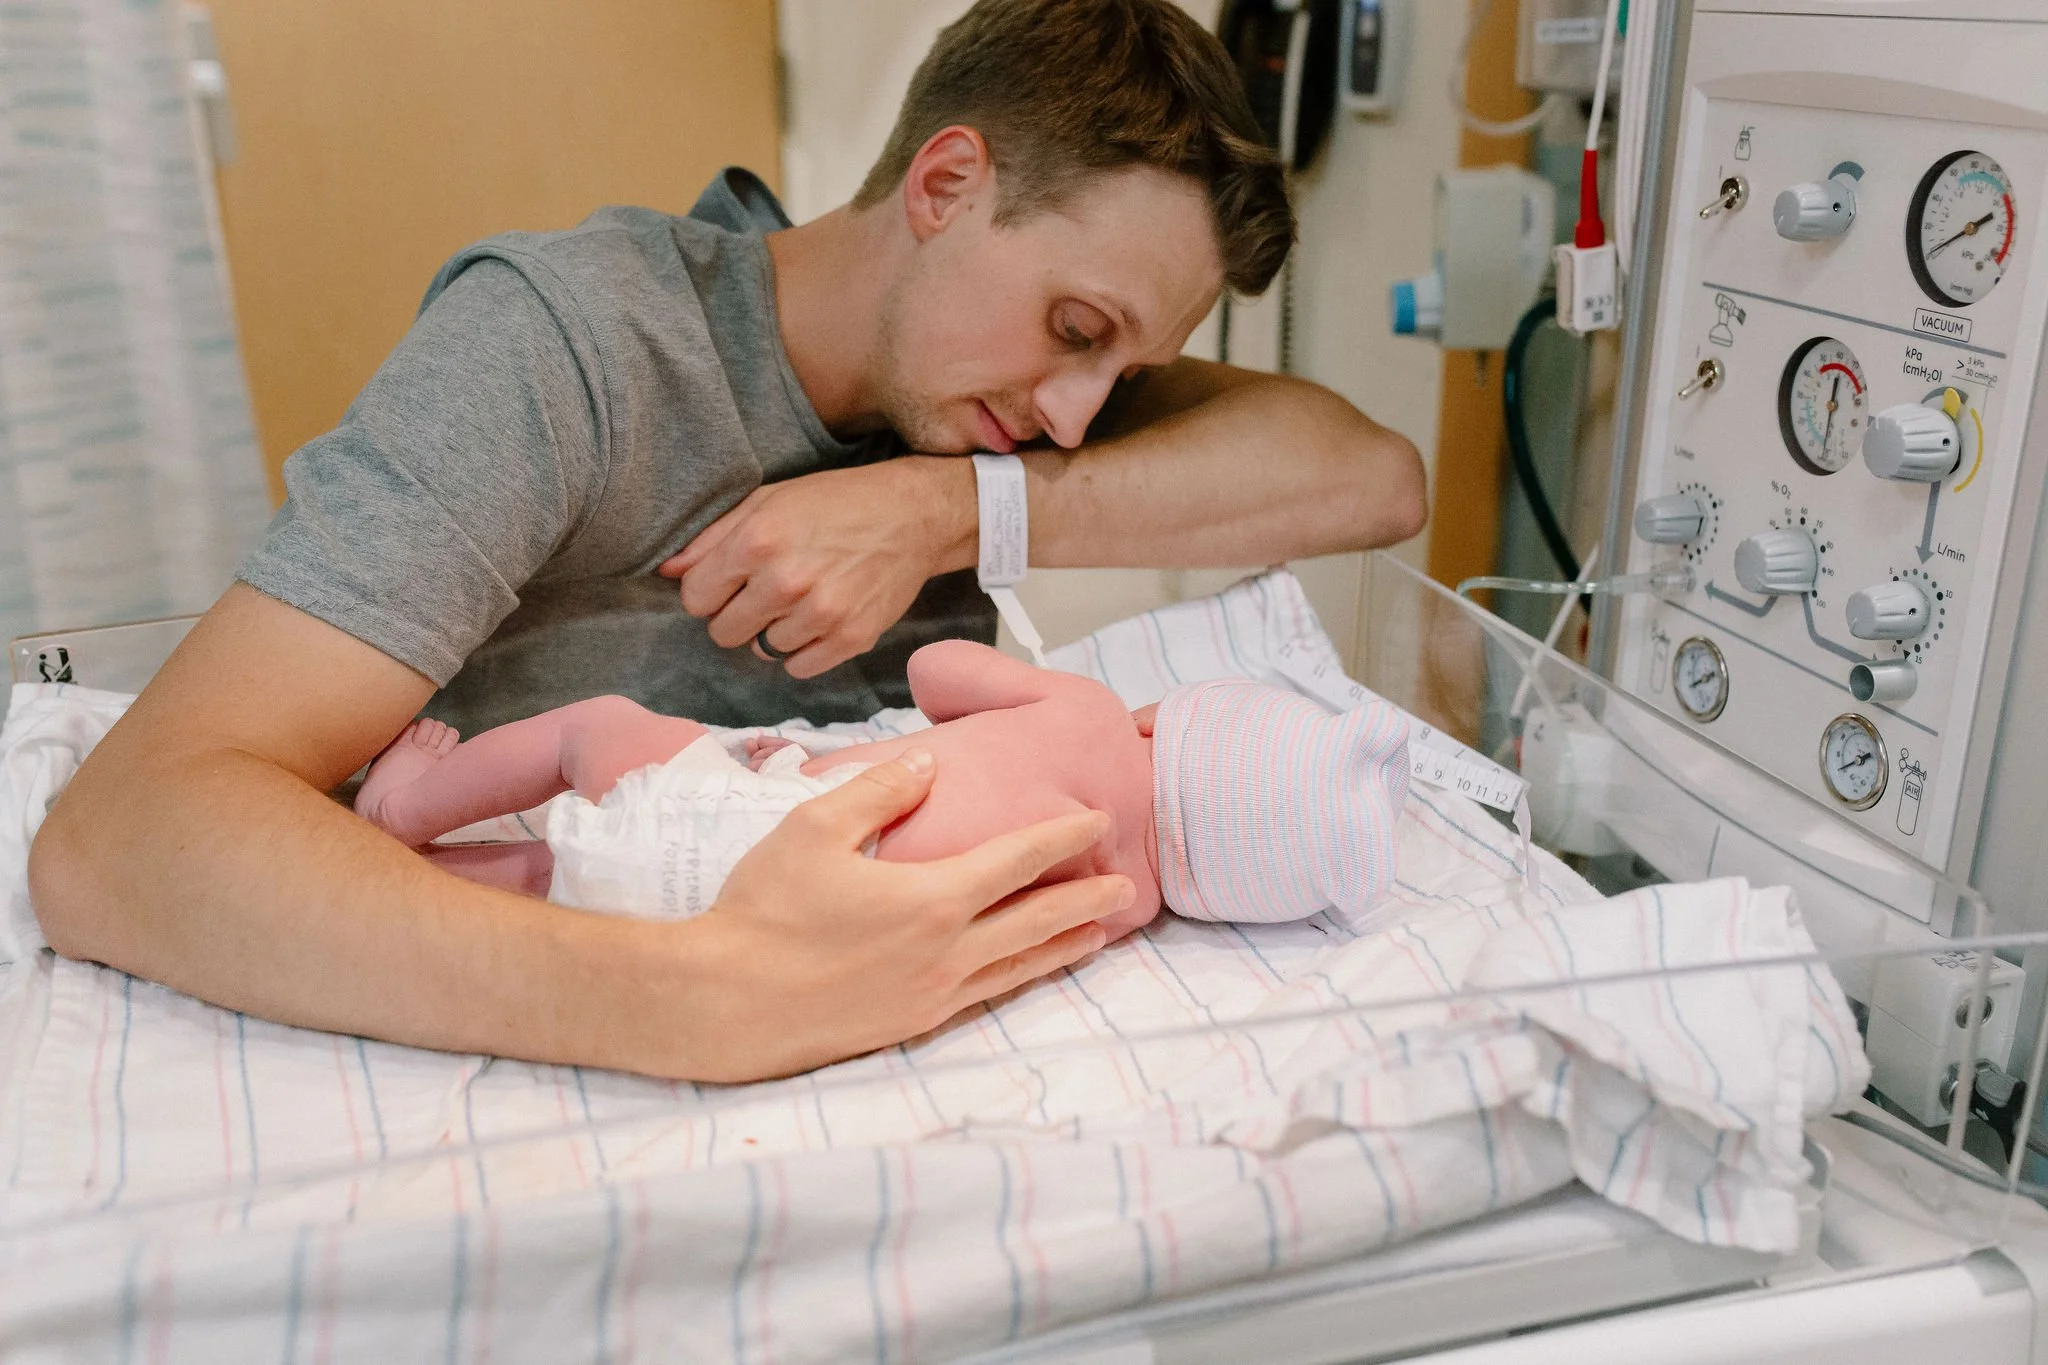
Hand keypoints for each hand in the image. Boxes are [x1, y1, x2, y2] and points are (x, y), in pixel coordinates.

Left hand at [660, 458, 973, 678]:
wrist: (912, 515)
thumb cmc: (835, 502)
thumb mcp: (769, 501)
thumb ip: (713, 536)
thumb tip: (668, 571)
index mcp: (758, 541)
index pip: (695, 598)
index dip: (708, 591)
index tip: (729, 581)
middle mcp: (786, 581)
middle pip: (723, 632)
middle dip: (735, 615)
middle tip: (764, 593)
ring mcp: (821, 614)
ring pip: (762, 650)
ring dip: (773, 630)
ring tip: (800, 599)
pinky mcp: (851, 638)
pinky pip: (798, 667)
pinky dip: (802, 650)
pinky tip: (818, 619)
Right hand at [671, 750, 1128, 1080]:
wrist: (723, 1001)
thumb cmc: (763, 908)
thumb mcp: (813, 828)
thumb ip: (879, 792)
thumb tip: (929, 763)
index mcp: (931, 898)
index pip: (1018, 861)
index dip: (1063, 838)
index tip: (1097, 820)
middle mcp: (946, 952)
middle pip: (1036, 920)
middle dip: (1086, 899)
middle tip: (1127, 885)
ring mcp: (932, 995)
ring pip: (1018, 966)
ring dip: (1063, 946)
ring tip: (1099, 934)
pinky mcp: (910, 1024)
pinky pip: (983, 997)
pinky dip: (1018, 978)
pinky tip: (1024, 972)